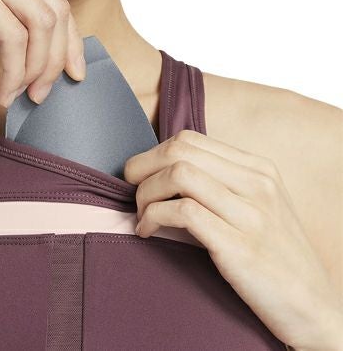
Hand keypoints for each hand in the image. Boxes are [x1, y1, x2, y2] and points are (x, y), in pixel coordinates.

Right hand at [0, 0, 85, 106]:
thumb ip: (6, 25)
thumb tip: (37, 56)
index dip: (69, 37)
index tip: (70, 70)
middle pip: (55, 8)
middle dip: (57, 58)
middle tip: (44, 92)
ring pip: (41, 21)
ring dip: (37, 67)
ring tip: (23, 93)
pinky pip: (12, 35)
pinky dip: (14, 70)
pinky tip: (3, 89)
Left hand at [123, 129, 342, 350]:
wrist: (314, 306)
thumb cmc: (276, 256)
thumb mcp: (257, 207)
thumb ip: (220, 184)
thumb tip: (164, 172)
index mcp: (258, 169)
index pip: (189, 140)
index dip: (152, 154)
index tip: (140, 176)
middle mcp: (256, 184)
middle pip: (179, 151)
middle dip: (141, 168)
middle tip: (131, 191)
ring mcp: (250, 213)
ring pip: (178, 175)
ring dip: (146, 194)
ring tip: (143, 215)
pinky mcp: (238, 245)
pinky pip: (182, 212)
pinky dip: (153, 217)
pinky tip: (147, 231)